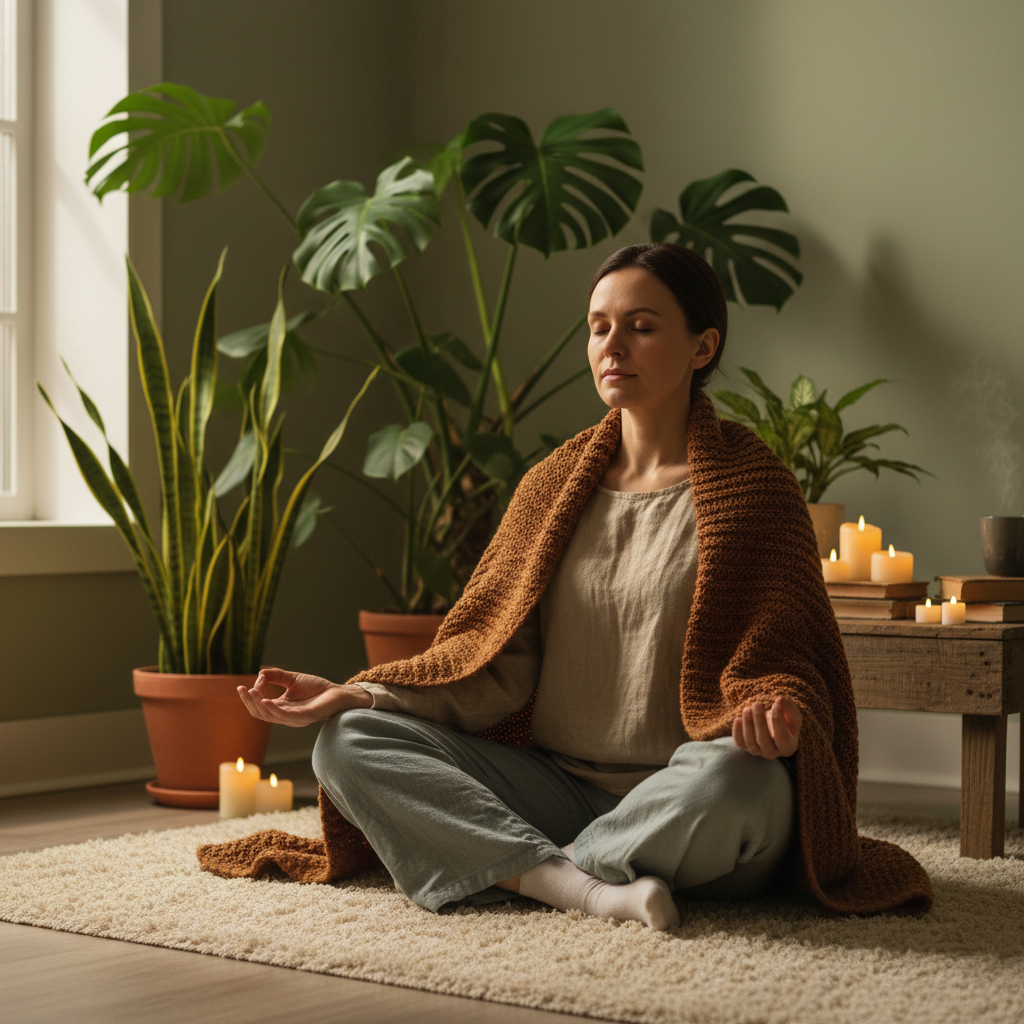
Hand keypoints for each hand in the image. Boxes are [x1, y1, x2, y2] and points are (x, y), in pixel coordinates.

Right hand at [237, 667, 372, 727]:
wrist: (338, 692)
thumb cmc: (317, 688)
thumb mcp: (293, 679)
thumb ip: (277, 676)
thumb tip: (260, 672)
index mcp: (281, 708)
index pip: (259, 706)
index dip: (251, 697)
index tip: (248, 684)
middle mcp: (285, 716)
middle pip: (261, 713)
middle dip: (249, 702)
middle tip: (241, 690)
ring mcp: (294, 718)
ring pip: (270, 715)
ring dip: (259, 704)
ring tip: (252, 692)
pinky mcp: (304, 717)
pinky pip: (285, 716)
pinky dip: (274, 709)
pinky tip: (266, 701)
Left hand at [732, 696, 801, 758]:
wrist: (772, 725)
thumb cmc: (785, 719)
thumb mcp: (791, 713)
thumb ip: (789, 707)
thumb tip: (780, 700)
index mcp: (788, 747)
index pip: (782, 738)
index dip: (778, 721)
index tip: (776, 705)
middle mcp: (772, 753)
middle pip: (763, 741)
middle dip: (759, 721)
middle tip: (757, 704)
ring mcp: (758, 751)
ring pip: (750, 742)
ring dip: (748, 724)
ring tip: (747, 709)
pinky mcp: (745, 747)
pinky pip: (739, 742)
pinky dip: (737, 732)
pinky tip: (738, 719)